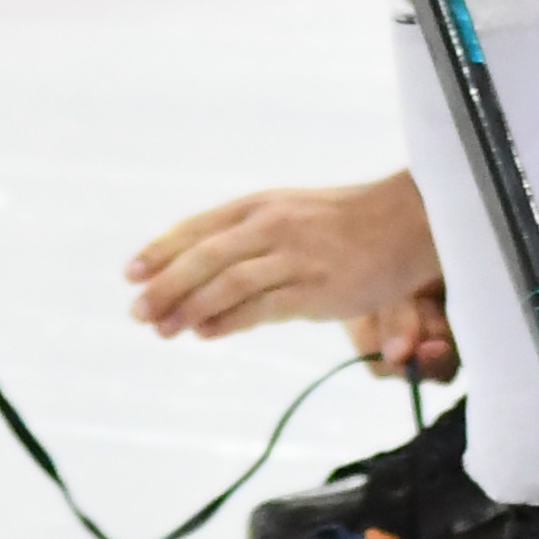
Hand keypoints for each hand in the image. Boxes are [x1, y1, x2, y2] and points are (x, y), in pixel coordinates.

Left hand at [129, 173, 451, 376]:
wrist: (407, 222)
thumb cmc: (345, 222)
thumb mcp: (291, 214)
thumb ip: (249, 238)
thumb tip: (201, 277)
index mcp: (261, 205)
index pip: (199, 227)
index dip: (161, 250)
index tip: (131, 273)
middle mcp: (272, 225)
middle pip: (204, 256)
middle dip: (165, 285)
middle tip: (138, 312)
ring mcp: (295, 256)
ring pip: (227, 283)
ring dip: (189, 307)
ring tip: (164, 330)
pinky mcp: (316, 288)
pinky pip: (262, 307)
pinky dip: (228, 321)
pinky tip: (206, 333)